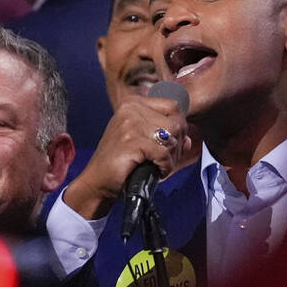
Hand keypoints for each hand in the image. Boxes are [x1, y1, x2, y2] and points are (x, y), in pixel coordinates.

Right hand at [62, 95, 189, 219]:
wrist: (97, 182)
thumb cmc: (121, 163)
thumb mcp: (144, 142)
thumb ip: (167, 137)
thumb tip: (188, 139)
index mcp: (133, 103)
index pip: (173, 106)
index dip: (180, 127)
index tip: (172, 145)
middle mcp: (131, 108)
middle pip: (176, 122)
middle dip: (178, 145)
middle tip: (167, 160)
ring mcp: (130, 124)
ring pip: (172, 137)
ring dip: (172, 157)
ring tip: (160, 165)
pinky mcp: (131, 142)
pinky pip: (164, 153)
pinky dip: (166, 167)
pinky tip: (157, 171)